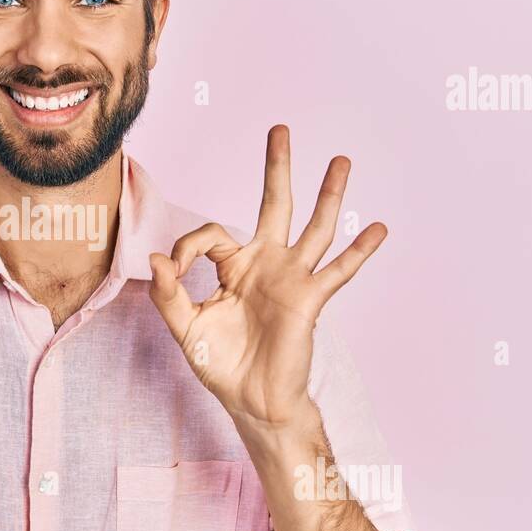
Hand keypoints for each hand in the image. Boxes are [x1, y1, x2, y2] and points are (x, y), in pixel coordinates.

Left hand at [148, 124, 386, 430]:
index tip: (172, 271)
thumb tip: (154, 259)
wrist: (252, 401)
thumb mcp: (185, 328)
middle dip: (276, 167)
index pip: (211, 235)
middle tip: (279, 129)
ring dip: (328, 194)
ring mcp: (291, 278)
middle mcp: (265, 264)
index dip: (187, 248)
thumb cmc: (221, 364)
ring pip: (314, 227)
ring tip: (342, 160)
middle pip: (273, 205)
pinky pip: (338, 271)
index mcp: (233, 268)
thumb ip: (169, 294)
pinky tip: (378, 227)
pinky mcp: (309, 298)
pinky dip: (359, 250)